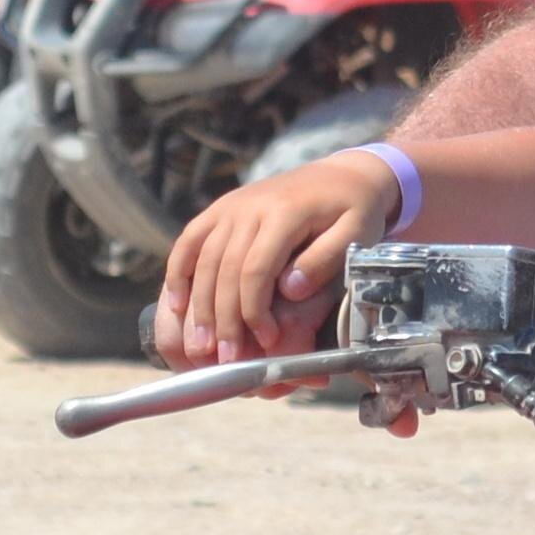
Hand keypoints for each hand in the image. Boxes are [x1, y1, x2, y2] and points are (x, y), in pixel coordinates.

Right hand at [155, 154, 399, 367]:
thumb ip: (325, 260)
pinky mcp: (220, 209)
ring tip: (201, 345)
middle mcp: (250, 207)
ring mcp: (231, 207)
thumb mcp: (356, 233)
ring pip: (203, 260)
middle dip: (224, 319)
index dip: (255, 310)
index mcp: (284, 213)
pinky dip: (178, 273)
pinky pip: (190, 240)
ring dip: (199, 306)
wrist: (341, 175)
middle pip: (225, 270)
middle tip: (227, 358)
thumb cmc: (353, 211)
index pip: (256, 270)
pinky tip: (178, 305)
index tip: (266, 341)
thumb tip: (290, 289)